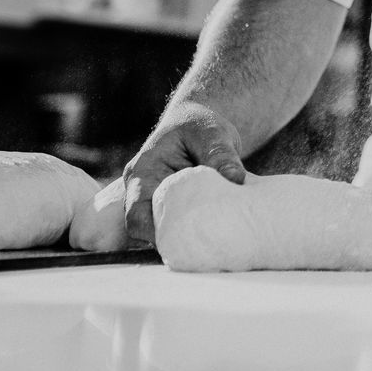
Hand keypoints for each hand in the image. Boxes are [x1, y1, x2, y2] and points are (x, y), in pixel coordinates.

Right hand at [122, 101, 246, 243]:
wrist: (199, 124)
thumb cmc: (199, 125)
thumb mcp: (211, 133)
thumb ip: (220, 154)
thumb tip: (235, 179)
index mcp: (143, 172)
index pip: (136, 214)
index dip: (154, 233)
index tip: (185, 239)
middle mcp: (142, 191)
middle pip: (147, 229)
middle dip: (172, 240)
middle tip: (206, 246)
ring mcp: (157, 201)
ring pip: (164, 230)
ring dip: (185, 236)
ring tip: (214, 241)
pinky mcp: (174, 207)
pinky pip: (179, 224)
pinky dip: (195, 230)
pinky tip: (217, 233)